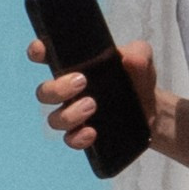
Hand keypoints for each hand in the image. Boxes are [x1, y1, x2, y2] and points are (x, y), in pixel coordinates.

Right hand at [30, 32, 155, 154]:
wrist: (152, 109)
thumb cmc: (137, 79)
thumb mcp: (142, 59)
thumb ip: (138, 53)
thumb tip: (128, 59)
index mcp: (75, 67)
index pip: (47, 57)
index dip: (37, 52)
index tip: (41, 50)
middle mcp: (68, 91)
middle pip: (44, 92)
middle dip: (57, 88)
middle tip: (81, 82)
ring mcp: (74, 114)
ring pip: (54, 119)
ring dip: (69, 114)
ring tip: (92, 106)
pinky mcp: (84, 134)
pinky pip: (70, 139)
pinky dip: (78, 137)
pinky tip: (92, 132)